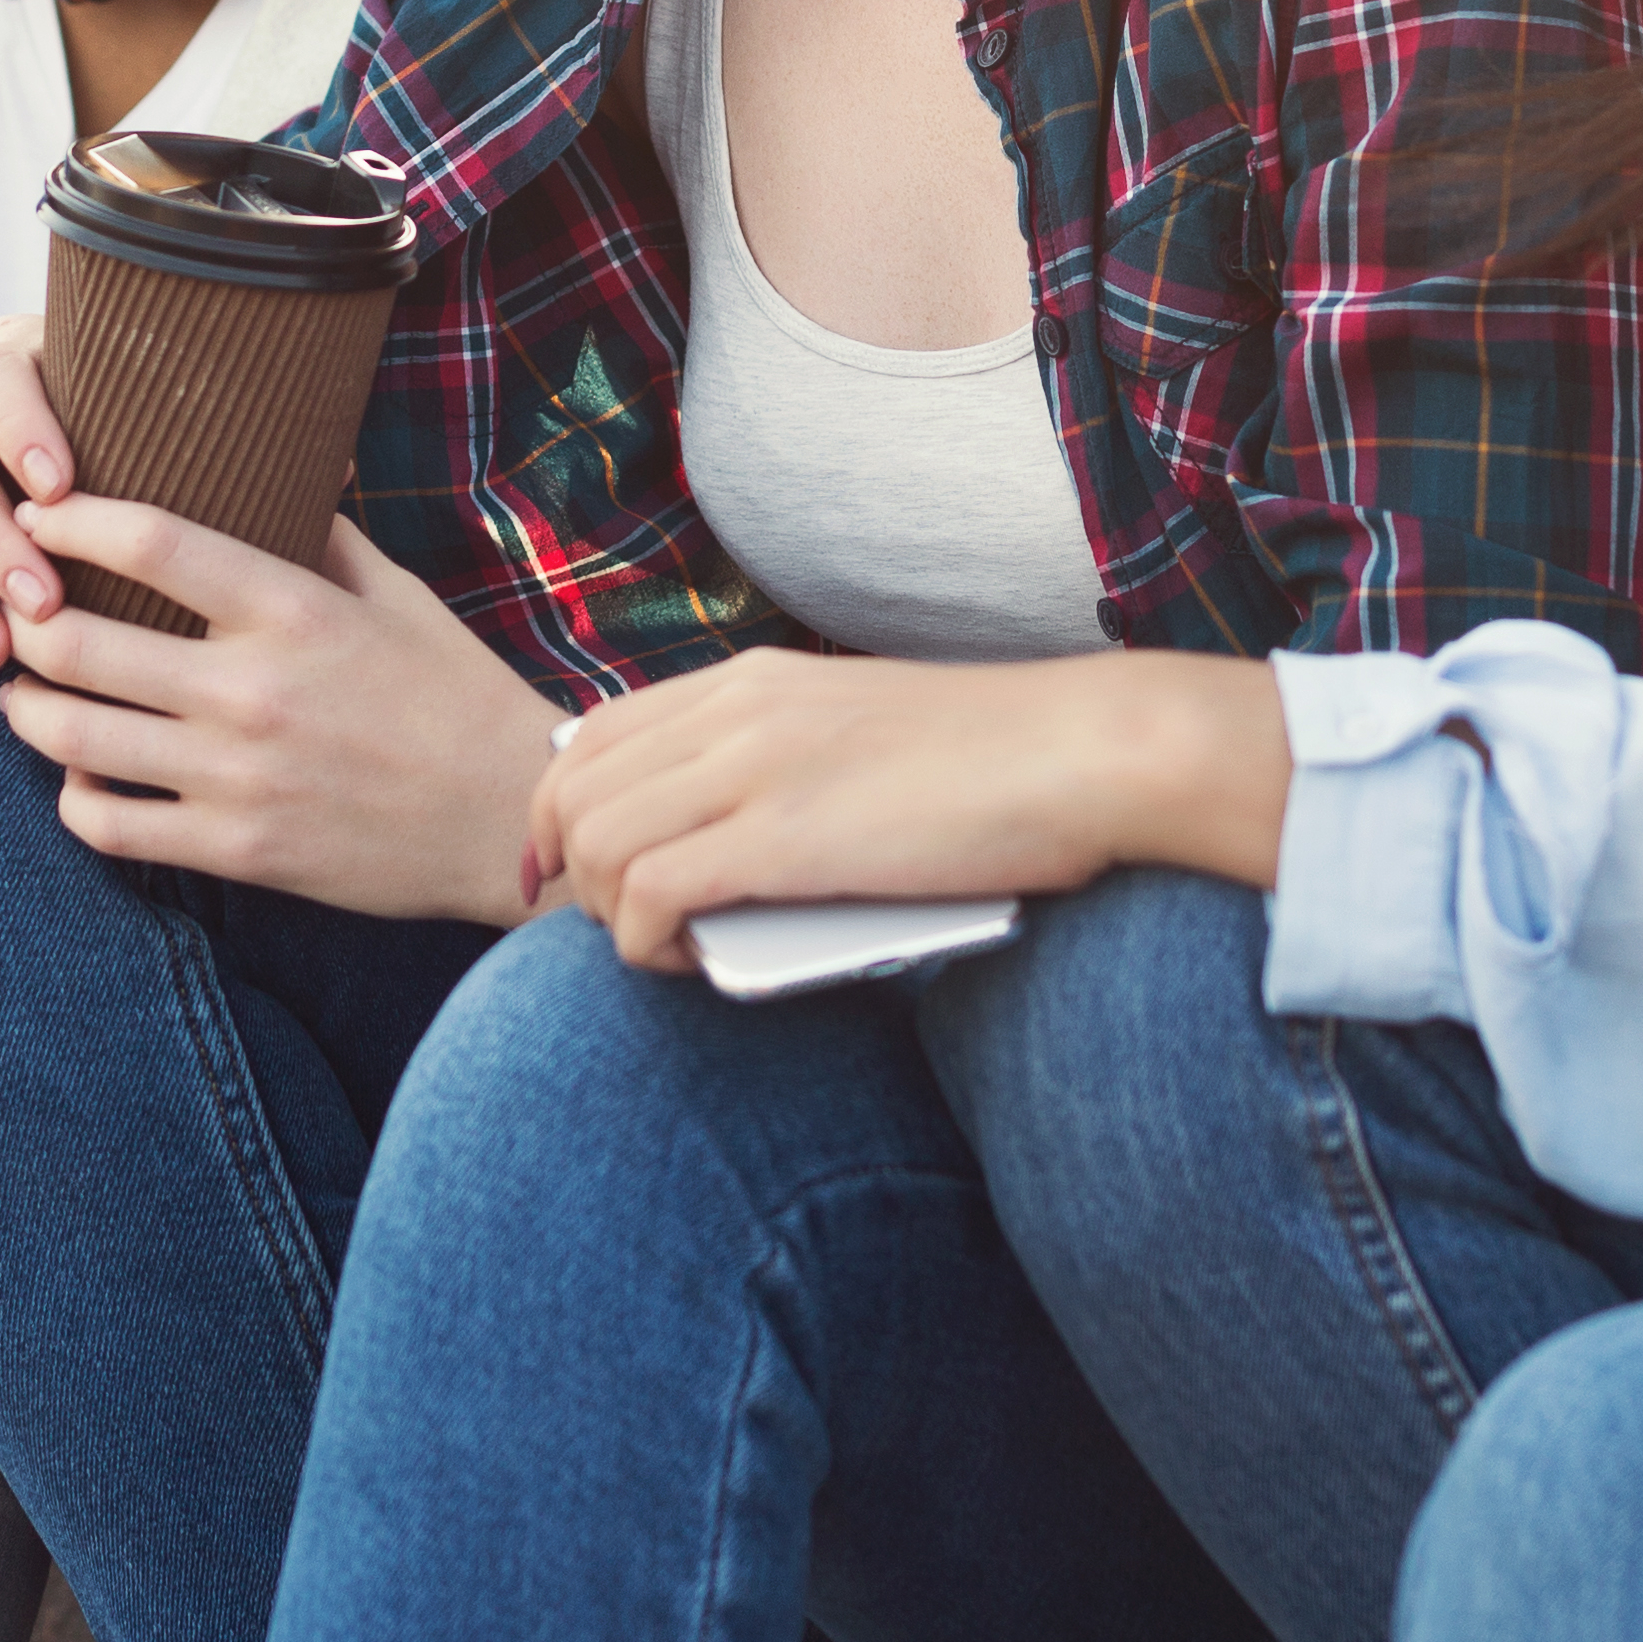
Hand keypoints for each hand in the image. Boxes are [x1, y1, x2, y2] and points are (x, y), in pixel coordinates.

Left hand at [0, 503, 551, 925]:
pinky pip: (111, 826)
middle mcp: (254, 690)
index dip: (71, 519)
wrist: (509, 816)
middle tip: (15, 612)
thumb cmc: (454, 691)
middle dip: (25, 622)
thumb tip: (276, 466)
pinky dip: (75, 801)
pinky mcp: (238, 849)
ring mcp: (239, 776)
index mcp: (294, 609)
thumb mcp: (398, 594)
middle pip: (80, 642)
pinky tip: (81, 780)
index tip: (37, 512)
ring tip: (23, 695)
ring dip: (27, 711)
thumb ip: (322, 533)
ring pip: (74, 739)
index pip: (150, 541)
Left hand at [528, 647, 1292, 973]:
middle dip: (571, 873)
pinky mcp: (783, 835)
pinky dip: (648, 942)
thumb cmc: (1000, 764)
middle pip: (575, 790)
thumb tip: (724, 845)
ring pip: (598, 843)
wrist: (1085, 753)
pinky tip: (692, 961)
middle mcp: (736, 710)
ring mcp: (755, 767)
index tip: (566, 871)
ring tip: (666, 948)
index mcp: (752, 680)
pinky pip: (652, 893)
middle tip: (618, 929)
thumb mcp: (861, 733)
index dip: (557, 809)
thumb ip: (783, 763)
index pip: (595, 734)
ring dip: (608, 914)